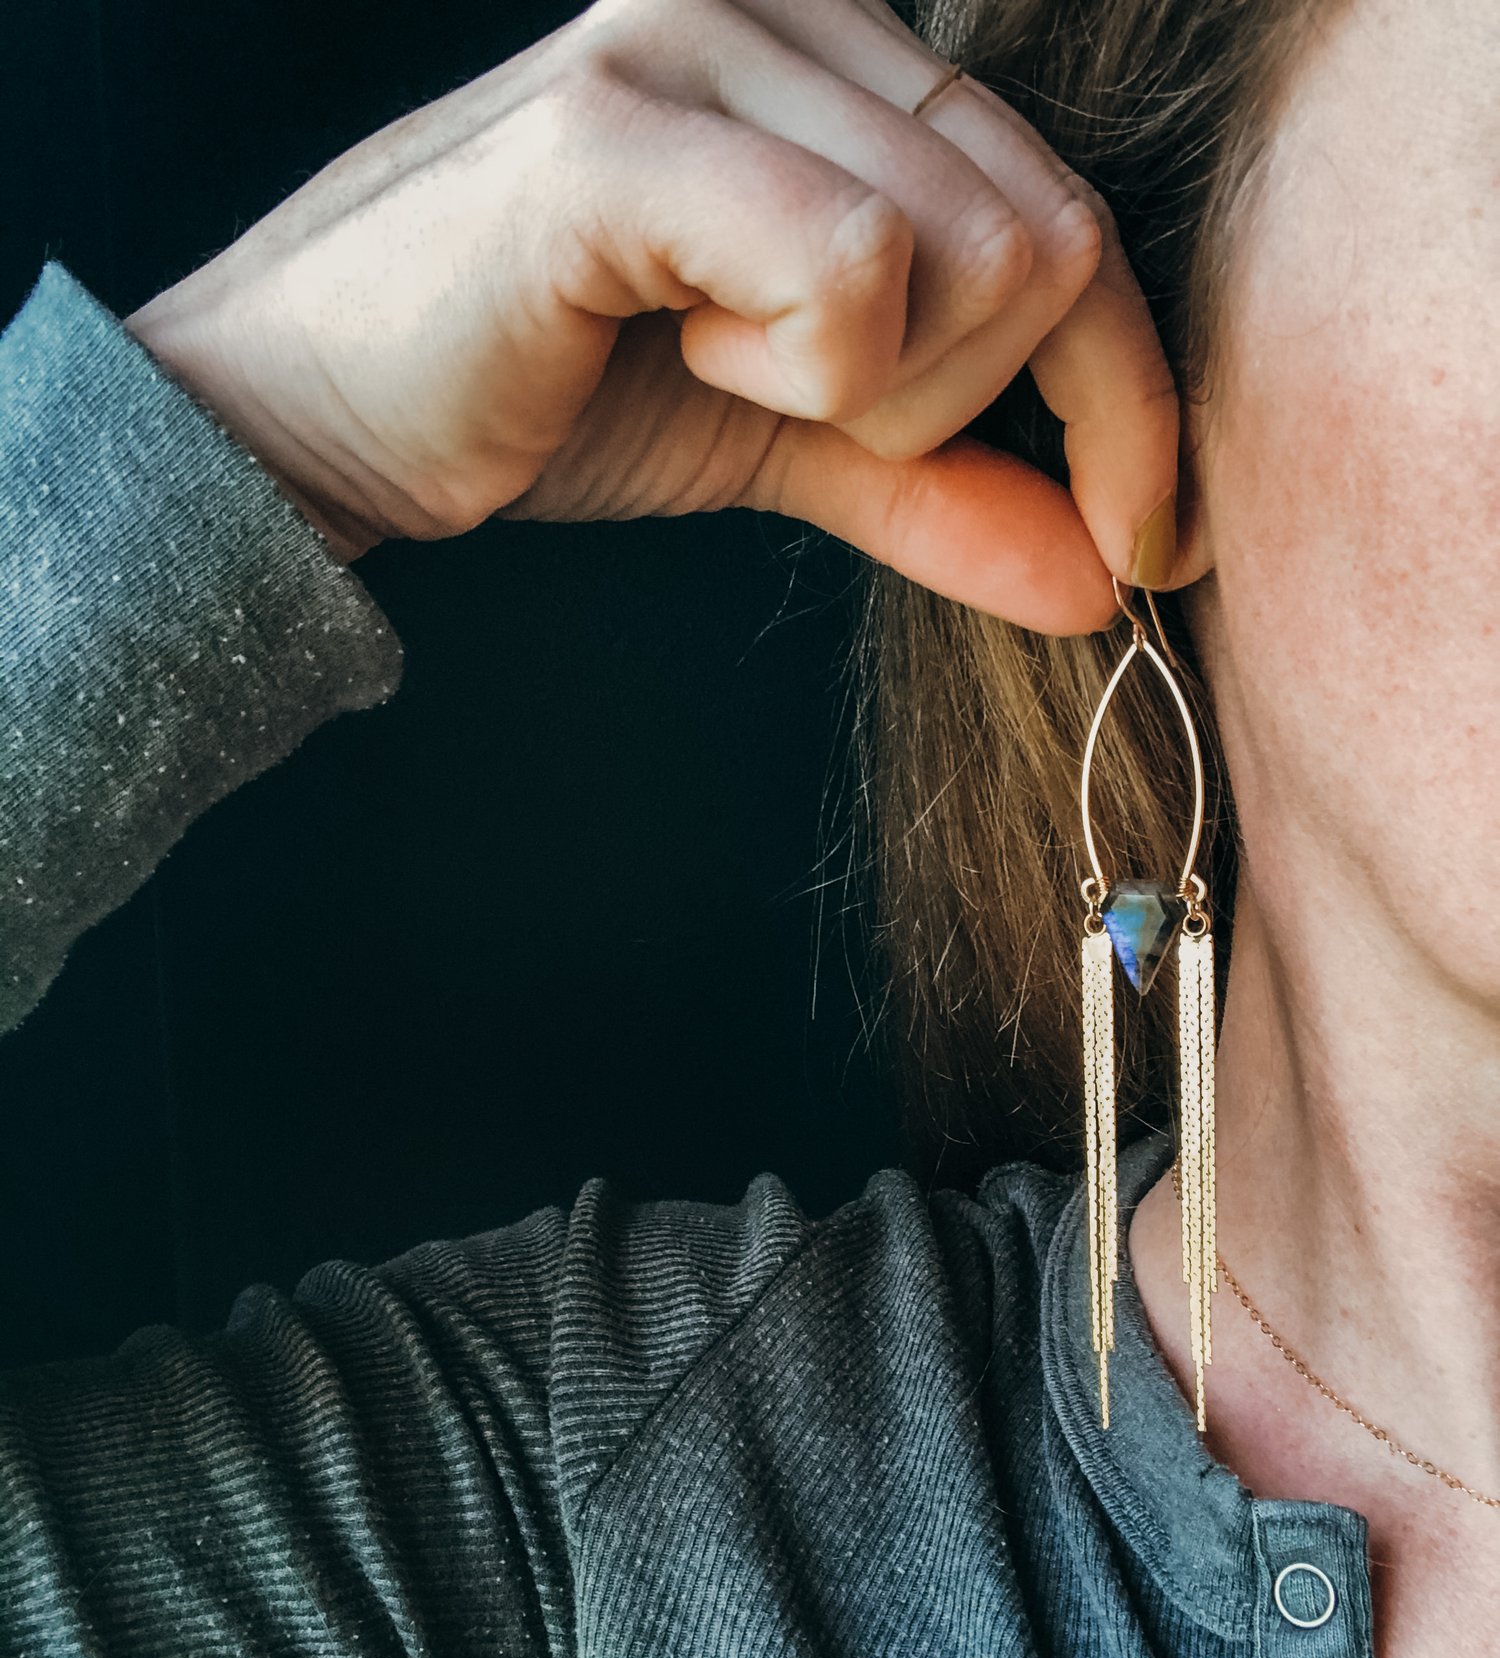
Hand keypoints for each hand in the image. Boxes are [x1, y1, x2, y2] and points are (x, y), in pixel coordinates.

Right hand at [124, 0, 1182, 633]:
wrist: (327, 416)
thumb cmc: (549, 394)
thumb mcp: (791, 443)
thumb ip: (946, 486)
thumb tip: (1100, 580)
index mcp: (838, 46)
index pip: (1070, 213)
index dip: (1130, 394)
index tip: (1139, 534)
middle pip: (1046, 241)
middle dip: (959, 404)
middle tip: (806, 417)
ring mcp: (698, 38)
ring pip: (968, 259)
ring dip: (870, 394)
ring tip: (723, 372)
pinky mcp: (624, 127)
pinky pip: (850, 271)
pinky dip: (797, 372)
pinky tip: (678, 350)